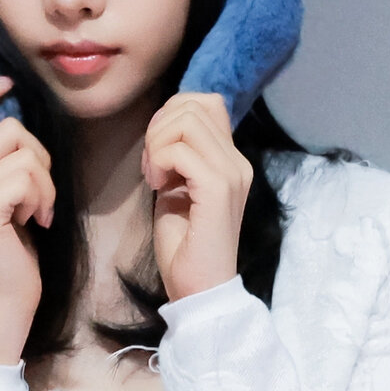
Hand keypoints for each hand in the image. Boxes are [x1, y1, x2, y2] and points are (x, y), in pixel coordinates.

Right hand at [0, 78, 55, 365]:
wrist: (1, 301)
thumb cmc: (10, 253)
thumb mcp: (2, 199)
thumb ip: (0, 165)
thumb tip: (19, 127)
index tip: (5, 84)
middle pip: (9, 128)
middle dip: (39, 158)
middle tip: (38, 197)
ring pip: (25, 153)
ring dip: (44, 184)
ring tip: (35, 214)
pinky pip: (28, 177)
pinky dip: (42, 199)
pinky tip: (34, 224)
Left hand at [142, 92, 251, 302]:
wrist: (199, 287)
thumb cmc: (183, 243)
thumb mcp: (176, 187)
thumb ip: (177, 155)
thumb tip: (163, 125)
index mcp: (230, 159)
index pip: (206, 103)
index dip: (170, 114)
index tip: (156, 151)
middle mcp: (238, 161)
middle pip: (193, 105)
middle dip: (158, 128)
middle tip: (151, 165)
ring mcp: (232, 174)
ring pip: (187, 121)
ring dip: (157, 143)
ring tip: (155, 175)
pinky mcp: (219, 190)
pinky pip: (181, 151)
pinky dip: (159, 161)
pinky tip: (157, 186)